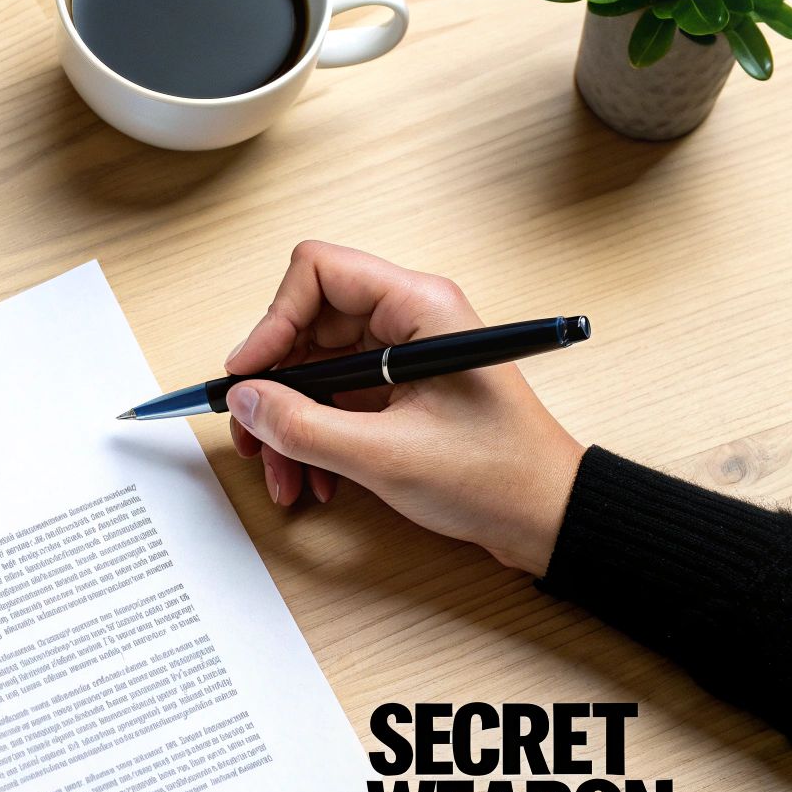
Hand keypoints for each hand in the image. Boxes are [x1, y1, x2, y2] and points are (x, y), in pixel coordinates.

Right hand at [226, 241, 585, 575]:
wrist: (547, 518)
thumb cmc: (498, 476)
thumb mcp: (387, 457)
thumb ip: (304, 427)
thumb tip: (244, 399)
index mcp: (419, 308)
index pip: (319, 273)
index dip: (273, 319)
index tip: (248, 374)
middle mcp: (408, 321)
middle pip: (306, 326)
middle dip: (273, 388)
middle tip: (252, 437)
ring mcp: (401, 357)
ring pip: (313, 371)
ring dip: (289, 424)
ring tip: (286, 477)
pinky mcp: (398, 391)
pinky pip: (334, 400)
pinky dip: (314, 438)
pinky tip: (316, 479)